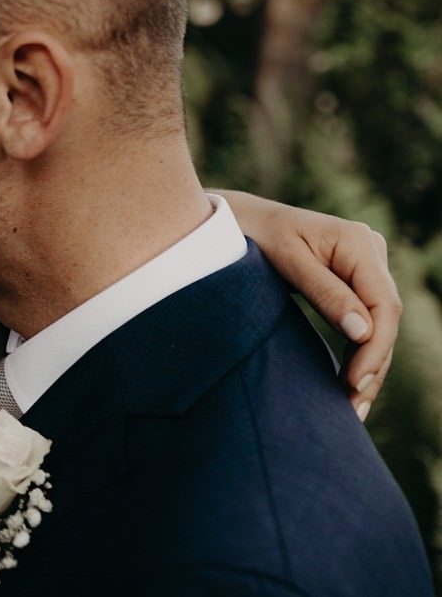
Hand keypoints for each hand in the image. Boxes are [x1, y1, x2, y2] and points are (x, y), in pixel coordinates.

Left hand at [218, 191, 401, 420]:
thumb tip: (364, 332)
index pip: (384, 304)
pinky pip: (365, 321)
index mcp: (359, 243)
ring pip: (379, 325)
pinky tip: (350, 384)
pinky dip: (358, 353)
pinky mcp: (354, 282)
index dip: (375, 347)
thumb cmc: (257, 236)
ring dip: (369, 366)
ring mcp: (365, 267)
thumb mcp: (287, 261)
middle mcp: (370, 253)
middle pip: (386, 319)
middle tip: (353, 407)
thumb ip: (325, 293)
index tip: (355, 382)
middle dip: (373, 365)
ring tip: (352, 407)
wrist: (241, 220)